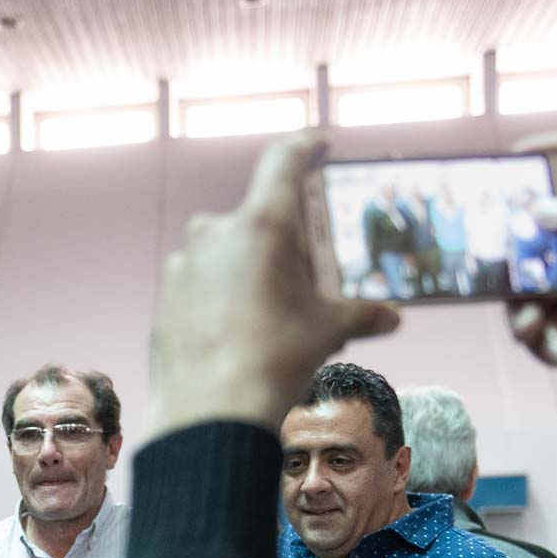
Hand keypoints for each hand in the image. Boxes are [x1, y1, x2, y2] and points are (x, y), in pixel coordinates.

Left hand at [149, 135, 400, 438]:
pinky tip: (234, 336)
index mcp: (262, 224)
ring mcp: (183, 265)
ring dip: (245, 273)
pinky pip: (199, 287)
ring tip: (268, 318)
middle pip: (256, 219)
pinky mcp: (164, 298)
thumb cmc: (275, 361)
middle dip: (280, 241)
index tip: (318, 144)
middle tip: (300, 278)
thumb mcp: (328, 331)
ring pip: (224, 256)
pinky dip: (218, 300)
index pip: (284, 161)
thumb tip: (391, 319)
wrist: (211, 413)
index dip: (305, 147)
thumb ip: (362, 314)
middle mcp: (215, 233)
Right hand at [507, 131, 556, 432]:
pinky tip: (556, 352)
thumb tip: (541, 207)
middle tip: (489, 247)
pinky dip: (541, 335)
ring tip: (530, 324)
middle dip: (522, 237)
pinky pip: (546, 321)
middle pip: (556, 221)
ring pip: (540, 277)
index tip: (516, 158)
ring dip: (525, 301)